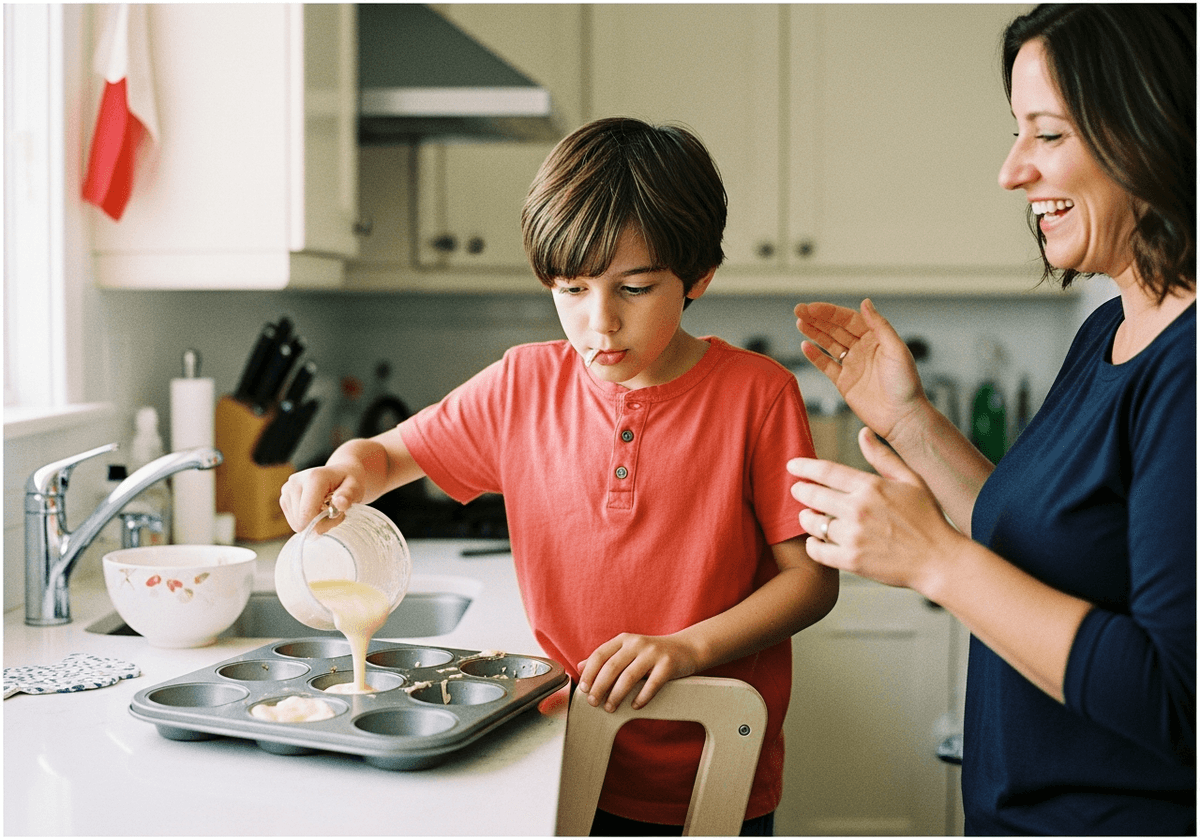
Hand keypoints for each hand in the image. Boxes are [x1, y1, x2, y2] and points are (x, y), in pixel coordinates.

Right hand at [279, 464, 366, 532]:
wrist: (341, 472)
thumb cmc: (349, 481)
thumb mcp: (355, 487)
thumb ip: (348, 496)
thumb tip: (341, 504)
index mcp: (313, 478)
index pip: (307, 515)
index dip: (323, 524)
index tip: (338, 516)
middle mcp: (295, 482)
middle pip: (300, 522)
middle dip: (319, 523)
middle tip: (334, 512)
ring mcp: (287, 489)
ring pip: (296, 524)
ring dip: (313, 522)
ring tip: (326, 509)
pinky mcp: (284, 497)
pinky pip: (293, 521)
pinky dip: (307, 520)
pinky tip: (317, 509)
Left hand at [576, 633, 700, 711]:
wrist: (685, 649)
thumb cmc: (652, 654)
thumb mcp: (627, 651)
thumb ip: (605, 658)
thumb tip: (580, 667)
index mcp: (624, 639)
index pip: (600, 655)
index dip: (589, 673)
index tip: (583, 688)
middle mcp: (637, 643)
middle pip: (612, 667)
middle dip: (599, 687)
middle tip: (593, 702)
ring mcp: (653, 653)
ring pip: (629, 677)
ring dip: (617, 695)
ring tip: (610, 707)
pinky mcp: (668, 665)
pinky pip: (652, 684)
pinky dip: (641, 697)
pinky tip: (635, 706)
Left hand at [787, 426, 964, 593]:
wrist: (939, 560)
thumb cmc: (927, 519)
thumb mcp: (911, 480)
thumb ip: (882, 457)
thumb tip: (862, 433)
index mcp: (871, 486)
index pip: (826, 471)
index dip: (804, 467)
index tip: (792, 465)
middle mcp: (858, 509)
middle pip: (813, 495)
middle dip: (801, 491)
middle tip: (798, 490)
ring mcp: (853, 536)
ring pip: (812, 523)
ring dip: (806, 518)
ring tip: (809, 516)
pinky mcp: (851, 561)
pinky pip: (817, 550)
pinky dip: (812, 545)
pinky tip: (816, 541)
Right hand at [794, 299, 923, 440]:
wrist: (902, 417)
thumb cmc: (906, 384)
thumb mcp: (896, 349)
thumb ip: (880, 325)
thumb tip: (865, 302)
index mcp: (876, 338)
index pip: (849, 319)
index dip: (830, 312)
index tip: (812, 308)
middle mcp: (863, 349)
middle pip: (835, 329)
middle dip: (817, 319)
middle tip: (799, 310)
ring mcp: (852, 365)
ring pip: (828, 344)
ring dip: (814, 333)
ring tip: (799, 322)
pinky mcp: (844, 382)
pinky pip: (826, 365)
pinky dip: (815, 356)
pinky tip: (804, 346)